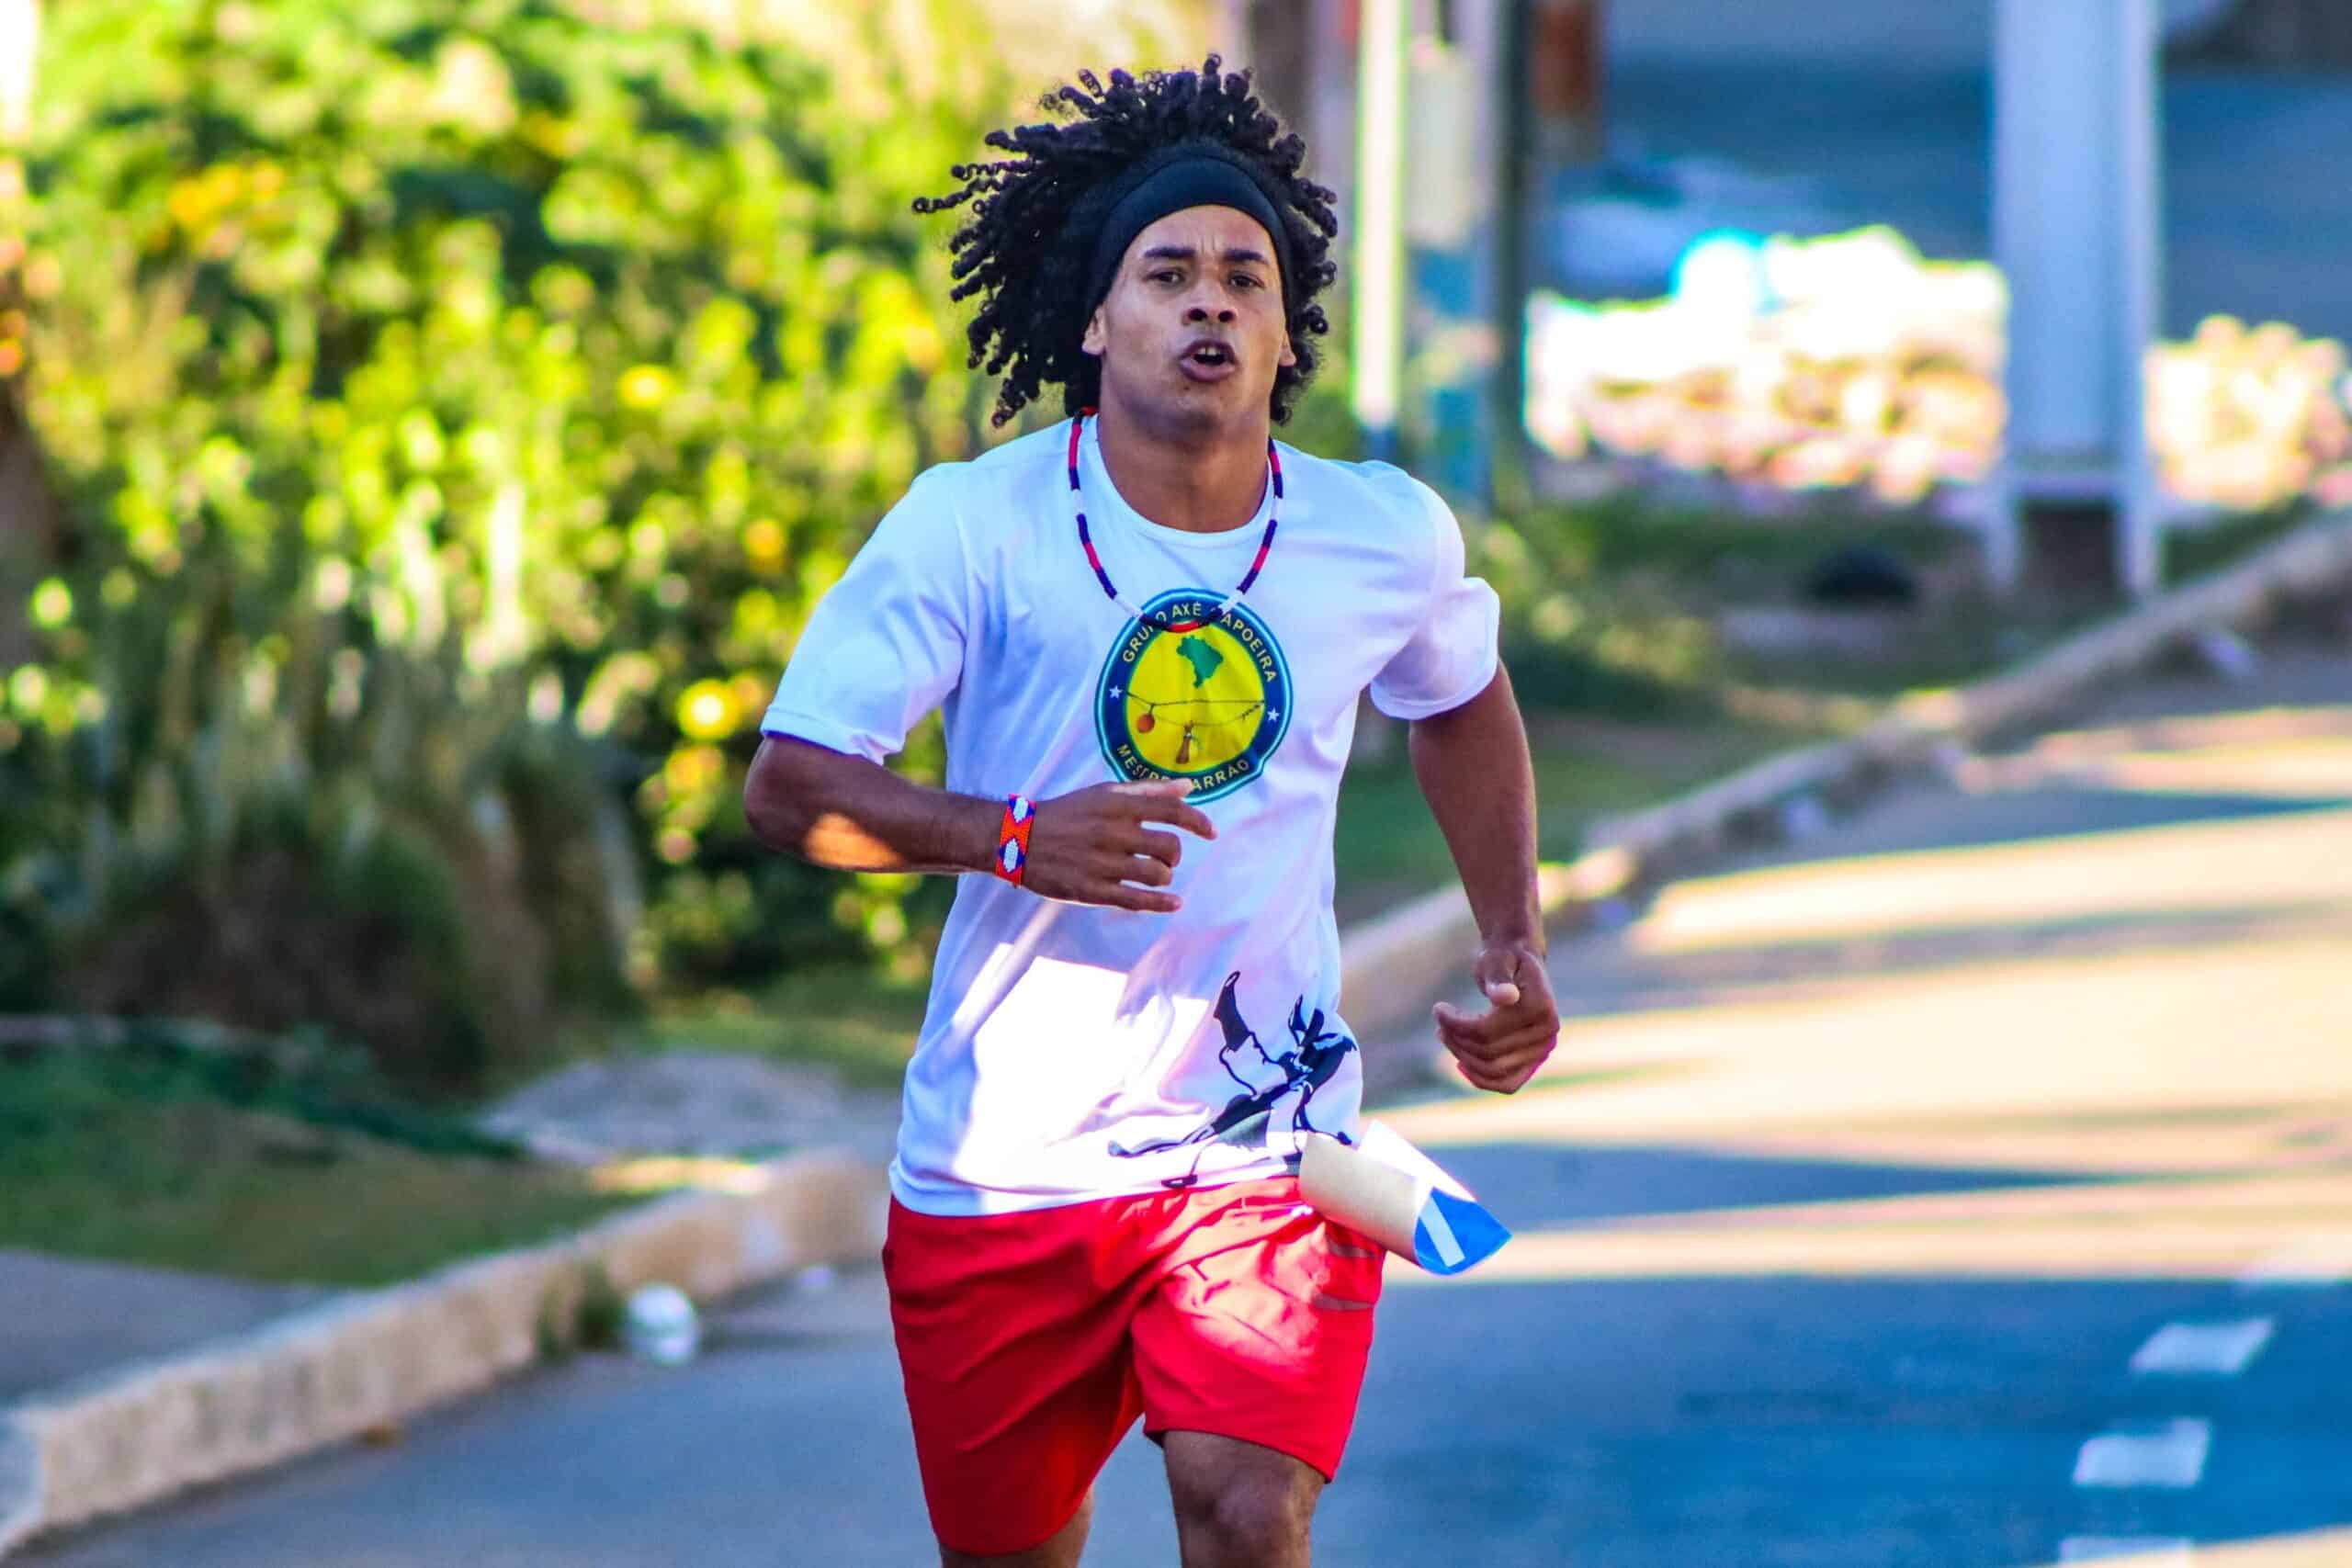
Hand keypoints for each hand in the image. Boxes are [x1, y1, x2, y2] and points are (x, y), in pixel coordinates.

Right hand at [1020, 779, 1216, 912]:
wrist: (1017, 839)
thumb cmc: (1067, 813)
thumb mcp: (1104, 792)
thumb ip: (1148, 790)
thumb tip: (1189, 786)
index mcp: (1117, 804)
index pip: (1172, 811)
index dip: (1199, 822)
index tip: (1212, 832)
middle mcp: (1113, 833)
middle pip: (1170, 847)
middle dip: (1174, 854)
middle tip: (1165, 856)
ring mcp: (1103, 864)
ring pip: (1158, 875)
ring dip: (1164, 876)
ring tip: (1154, 873)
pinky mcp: (1092, 891)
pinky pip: (1137, 901)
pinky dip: (1162, 904)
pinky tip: (1175, 903)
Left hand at [1433, 941, 1559, 1093]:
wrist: (1519, 963)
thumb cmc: (1504, 958)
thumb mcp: (1497, 959)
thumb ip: (1499, 978)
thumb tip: (1505, 996)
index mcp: (1541, 1009)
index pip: (1487, 1031)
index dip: (1456, 1024)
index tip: (1438, 1008)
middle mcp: (1547, 1034)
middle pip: (1489, 1053)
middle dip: (1456, 1040)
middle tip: (1440, 1021)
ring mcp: (1543, 1051)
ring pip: (1494, 1071)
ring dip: (1463, 1056)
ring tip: (1445, 1035)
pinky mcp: (1534, 1061)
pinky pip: (1508, 1083)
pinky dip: (1482, 1079)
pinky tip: (1461, 1064)